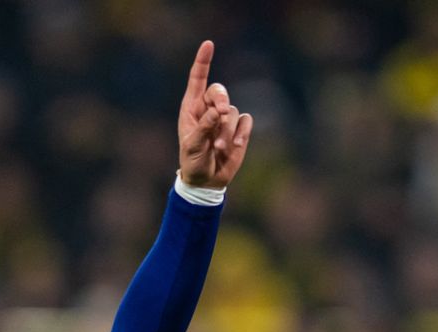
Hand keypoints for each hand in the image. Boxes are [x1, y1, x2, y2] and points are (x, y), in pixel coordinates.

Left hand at [177, 41, 252, 188]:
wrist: (206, 181)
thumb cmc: (193, 162)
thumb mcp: (192, 148)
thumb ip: (203, 129)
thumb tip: (217, 113)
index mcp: (191, 109)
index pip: (197, 79)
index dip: (203, 61)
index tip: (208, 45)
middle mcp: (208, 109)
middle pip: (219, 91)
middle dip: (221, 100)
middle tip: (219, 114)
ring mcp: (224, 119)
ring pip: (232, 111)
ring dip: (227, 130)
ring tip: (219, 147)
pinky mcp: (239, 129)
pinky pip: (246, 121)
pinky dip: (241, 133)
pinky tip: (233, 147)